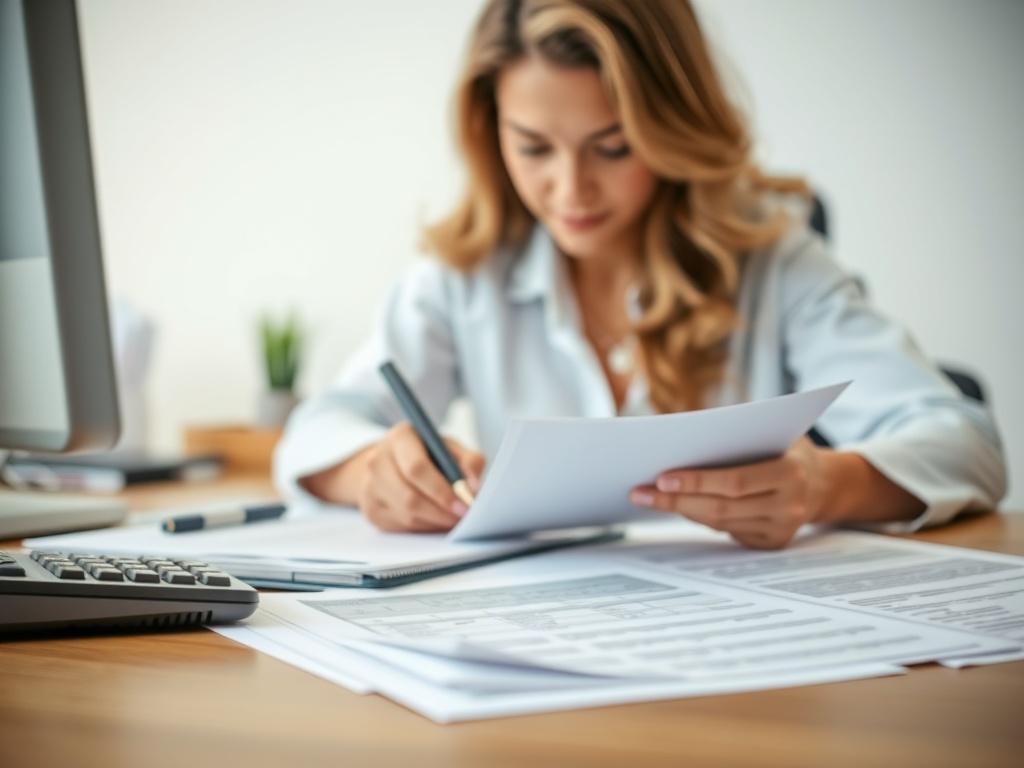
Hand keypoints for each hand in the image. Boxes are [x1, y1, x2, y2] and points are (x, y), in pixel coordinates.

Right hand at [306, 423, 484, 532]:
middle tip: (463, 517)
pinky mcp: (371, 510)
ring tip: (454, 518)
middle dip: (441, 512)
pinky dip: (425, 527)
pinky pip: (402, 527)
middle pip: (409, 496)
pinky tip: (437, 520)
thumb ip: (470, 461)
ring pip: (406, 515)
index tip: (465, 504)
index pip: (416, 468)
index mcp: (399, 438)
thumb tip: (474, 488)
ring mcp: (370, 487)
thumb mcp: (451, 447)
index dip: (442, 490)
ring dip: (435, 522)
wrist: (393, 463)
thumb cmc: (428, 453)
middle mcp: (377, 460)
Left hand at [629, 437, 828, 548]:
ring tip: (649, 498)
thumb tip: (678, 437)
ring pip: (720, 523)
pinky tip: (677, 506)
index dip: (696, 481)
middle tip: (641, 492)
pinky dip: (699, 518)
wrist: (824, 483)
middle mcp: (790, 506)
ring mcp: (781, 530)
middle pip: (722, 508)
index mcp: (791, 473)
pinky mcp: (771, 544)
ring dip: (681, 511)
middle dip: (676, 501)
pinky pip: (727, 532)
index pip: (735, 481)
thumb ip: (735, 433)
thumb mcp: (770, 431)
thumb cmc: (785, 447)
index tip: (661, 477)